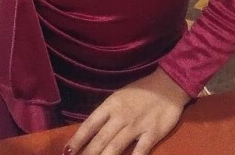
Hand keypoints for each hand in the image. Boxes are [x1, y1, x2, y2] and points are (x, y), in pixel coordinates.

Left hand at [62, 69, 189, 154]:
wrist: (168, 86)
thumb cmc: (141, 91)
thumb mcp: (119, 97)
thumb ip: (107, 114)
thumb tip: (91, 131)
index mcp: (111, 105)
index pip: (90, 124)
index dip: (77, 139)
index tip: (67, 151)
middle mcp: (121, 116)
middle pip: (100, 139)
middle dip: (87, 154)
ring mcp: (136, 126)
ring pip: (115, 147)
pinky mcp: (152, 134)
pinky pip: (139, 151)